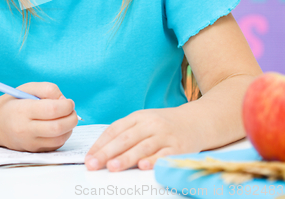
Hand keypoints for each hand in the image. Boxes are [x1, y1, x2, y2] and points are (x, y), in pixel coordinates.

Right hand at [0, 82, 77, 151]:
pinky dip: (62, 135)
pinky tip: (58, 126)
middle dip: (72, 118)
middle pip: (58, 127)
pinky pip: (55, 146)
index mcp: (23, 110)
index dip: (66, 105)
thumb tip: (64, 101)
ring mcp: (29, 143)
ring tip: (64, 117)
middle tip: (71, 110)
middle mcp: (25, 130)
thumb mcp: (28, 88)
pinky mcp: (33, 151)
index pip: (52, 109)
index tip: (69, 102)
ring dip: (69, 127)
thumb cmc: (14, 102)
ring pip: (59, 139)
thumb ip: (48, 89)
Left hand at [84, 107, 201, 171]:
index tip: (89, 157)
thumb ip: (126, 133)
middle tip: (93, 164)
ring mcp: (164, 135)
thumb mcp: (144, 121)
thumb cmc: (164, 124)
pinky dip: (152, 161)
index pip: (115, 129)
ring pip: (142, 147)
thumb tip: (102, 151)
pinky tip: (142, 167)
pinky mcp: (178, 147)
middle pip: (125, 138)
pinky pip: (163, 155)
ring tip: (112, 167)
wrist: (196, 121)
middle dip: (107, 152)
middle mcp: (150, 124)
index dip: (100, 144)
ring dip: (126, 157)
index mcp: (138, 116)